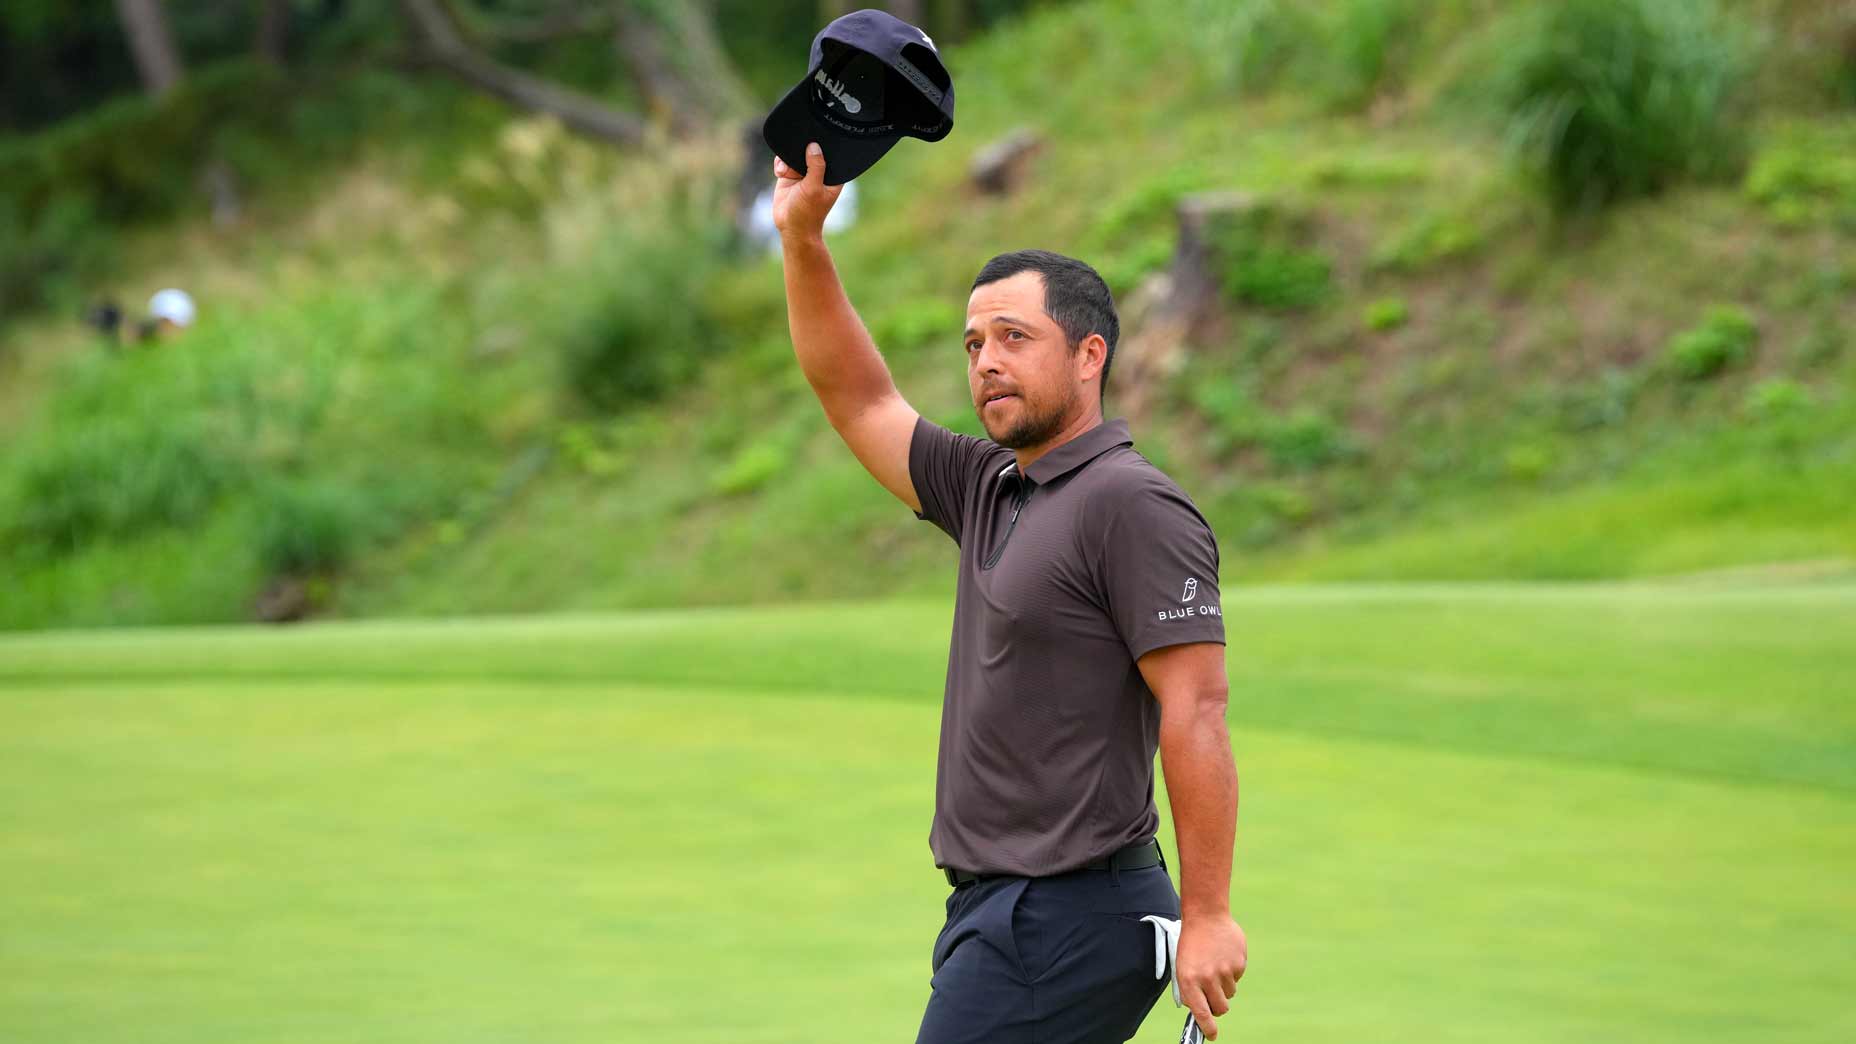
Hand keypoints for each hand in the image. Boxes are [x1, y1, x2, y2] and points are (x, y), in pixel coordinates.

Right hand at [771, 142, 843, 241]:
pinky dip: (780, 164)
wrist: (791, 227)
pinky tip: (780, 173)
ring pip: (795, 154)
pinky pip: (784, 161)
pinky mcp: (790, 175)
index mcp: (833, 175)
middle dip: (801, 149)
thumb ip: (816, 167)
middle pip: (811, 150)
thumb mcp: (814, 188)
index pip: (830, 154)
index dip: (822, 146)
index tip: (812, 142)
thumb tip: (814, 146)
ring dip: (788, 158)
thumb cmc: (807, 212)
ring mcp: (803, 172)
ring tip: (785, 171)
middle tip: (795, 156)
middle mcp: (819, 171)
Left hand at [1176, 915, 1246, 1039]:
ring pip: (1230, 993)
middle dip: (1218, 1006)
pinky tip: (1223, 955)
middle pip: (1221, 1008)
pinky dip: (1232, 971)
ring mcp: (1225, 970)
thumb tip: (1200, 1011)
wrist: (1205, 916)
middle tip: (1213, 994)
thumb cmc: (1191, 944)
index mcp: (1189, 980)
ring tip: (1215, 964)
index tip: (1212, 1035)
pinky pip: (1238, 977)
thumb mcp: (1182, 967)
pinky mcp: (1239, 963)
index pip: (1202, 1013)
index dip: (1208, 1028)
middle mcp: (1208, 977)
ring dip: (1224, 985)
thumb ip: (1189, 990)